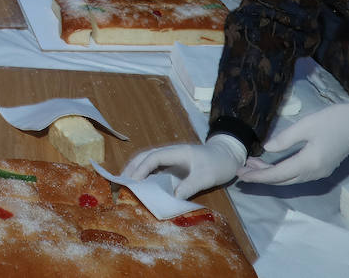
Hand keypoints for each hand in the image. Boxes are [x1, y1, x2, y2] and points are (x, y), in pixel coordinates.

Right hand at [122, 134, 246, 199]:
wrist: (227, 157)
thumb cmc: (217, 164)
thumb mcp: (207, 177)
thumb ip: (190, 185)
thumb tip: (174, 196)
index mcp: (178, 152)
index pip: (154, 157)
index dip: (142, 168)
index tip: (134, 181)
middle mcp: (171, 153)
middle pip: (146, 156)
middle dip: (132, 166)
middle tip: (121, 180)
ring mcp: (172, 158)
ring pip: (148, 160)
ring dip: (136, 168)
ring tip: (126, 181)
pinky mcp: (174, 164)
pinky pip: (155, 167)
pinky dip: (145, 173)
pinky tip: (141, 182)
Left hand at [237, 97, 348, 185]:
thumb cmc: (334, 120)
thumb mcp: (306, 125)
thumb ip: (285, 138)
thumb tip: (266, 148)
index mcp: (309, 162)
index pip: (277, 174)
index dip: (257, 176)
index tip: (240, 174)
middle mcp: (313, 173)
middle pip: (282, 180)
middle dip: (260, 177)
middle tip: (241, 170)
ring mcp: (319, 172)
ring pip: (289, 179)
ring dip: (270, 174)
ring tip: (251, 165)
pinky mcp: (322, 167)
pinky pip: (297, 175)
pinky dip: (281, 172)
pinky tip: (271, 164)